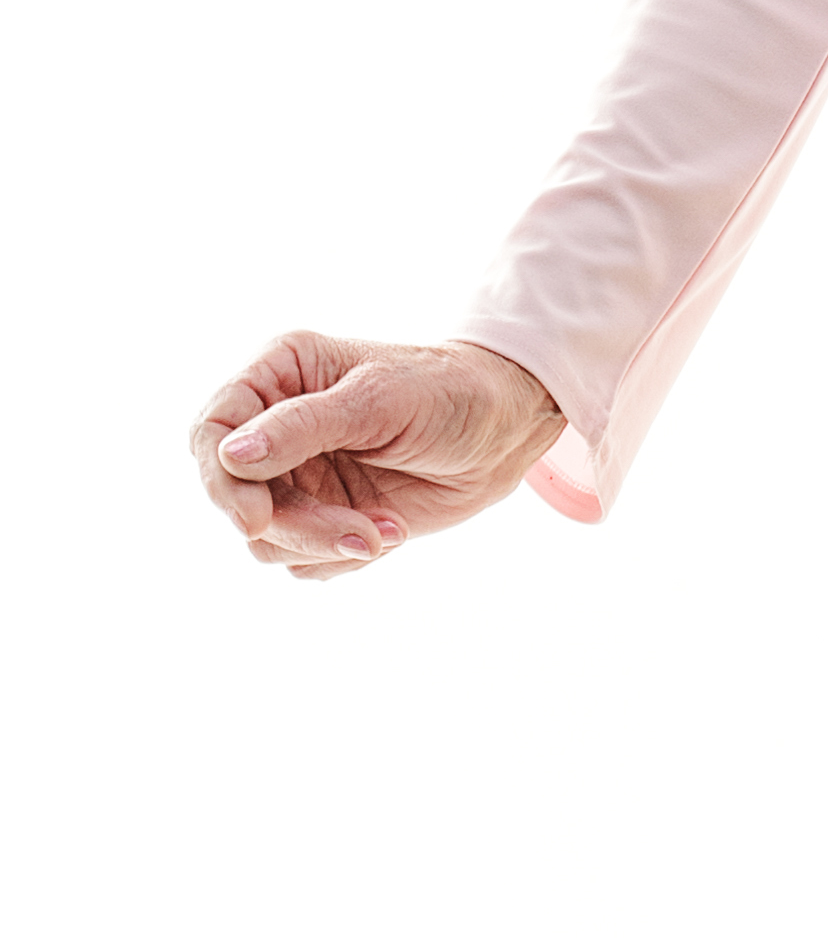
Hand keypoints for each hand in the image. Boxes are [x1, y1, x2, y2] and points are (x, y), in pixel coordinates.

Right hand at [191, 334, 566, 580]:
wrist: (504, 433)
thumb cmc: (447, 393)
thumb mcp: (377, 400)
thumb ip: (302, 427)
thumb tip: (232, 456)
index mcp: (277, 377)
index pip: (212, 431)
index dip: (221, 480)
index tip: (254, 519)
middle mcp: (276, 429)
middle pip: (236, 496)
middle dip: (290, 525)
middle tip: (356, 537)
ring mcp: (297, 477)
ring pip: (266, 538)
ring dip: (322, 544)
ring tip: (385, 530)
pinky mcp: (324, 518)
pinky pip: (302, 560)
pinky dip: (343, 557)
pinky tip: (390, 531)